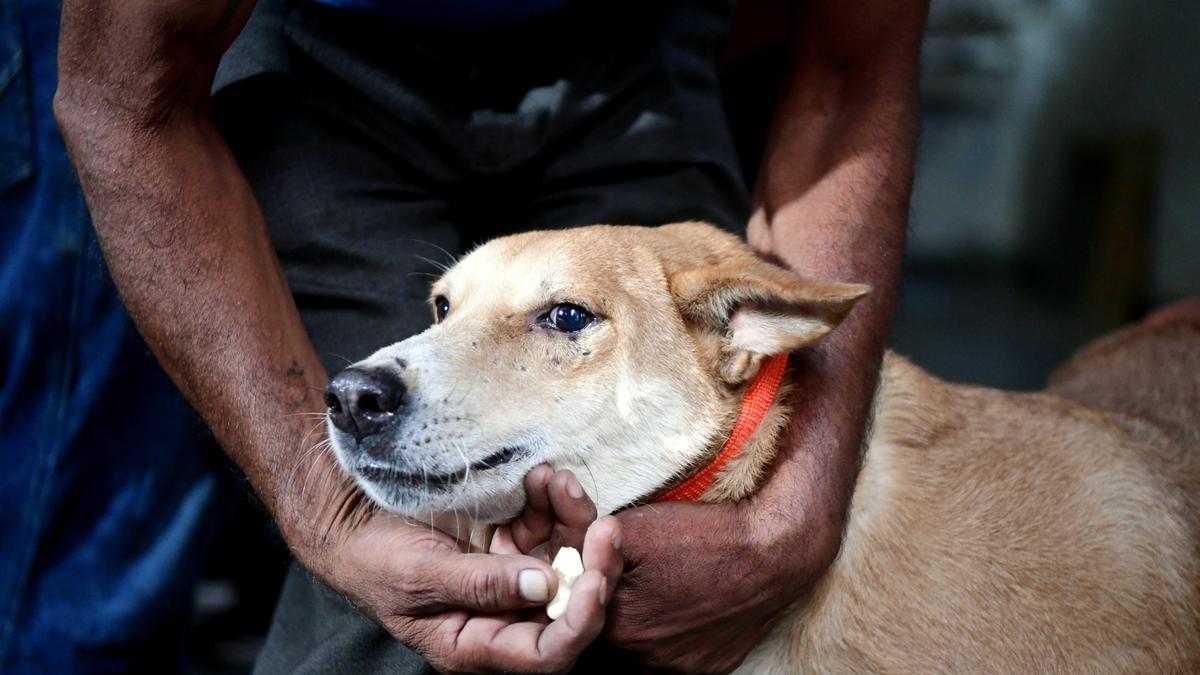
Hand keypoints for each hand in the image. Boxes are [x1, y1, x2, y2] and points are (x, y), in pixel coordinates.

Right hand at [289, 460, 621, 673]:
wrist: (352, 517)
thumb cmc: (375, 558)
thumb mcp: (420, 575)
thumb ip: (481, 585)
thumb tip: (544, 586)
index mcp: (479, 643)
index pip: (546, 653)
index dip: (580, 622)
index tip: (594, 580)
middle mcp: (504, 614)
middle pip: (570, 603)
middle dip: (594, 565)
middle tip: (606, 527)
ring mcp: (513, 575)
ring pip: (567, 556)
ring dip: (574, 519)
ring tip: (559, 482)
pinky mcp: (512, 540)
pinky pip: (549, 523)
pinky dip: (553, 499)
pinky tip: (543, 477)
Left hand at [604, 352, 865, 672]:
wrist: (778, 551)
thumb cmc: (705, 535)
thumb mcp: (636, 524)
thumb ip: (589, 539)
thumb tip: (562, 543)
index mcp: (618, 623)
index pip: (578, 607)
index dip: (582, 580)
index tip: (593, 559)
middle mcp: (642, 657)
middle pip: (608, 628)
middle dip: (609, 599)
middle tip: (630, 569)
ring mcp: (675, 667)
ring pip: (638, 644)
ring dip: (639, 618)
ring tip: (658, 583)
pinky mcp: (704, 668)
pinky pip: (673, 653)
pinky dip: (672, 631)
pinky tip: (683, 601)